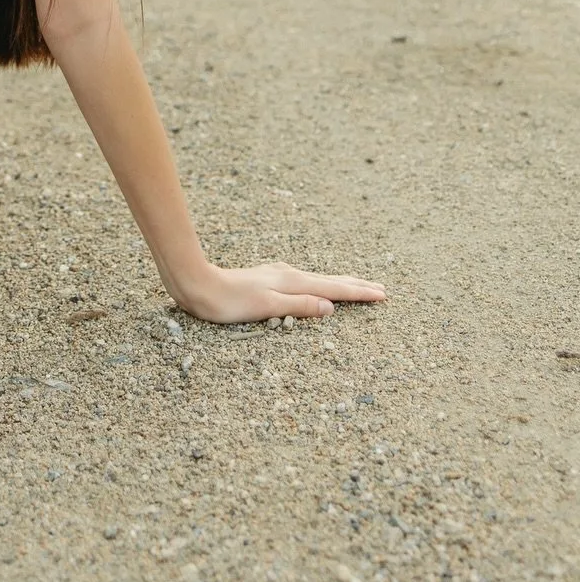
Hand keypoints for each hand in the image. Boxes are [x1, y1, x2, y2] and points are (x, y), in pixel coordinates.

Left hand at [173, 261, 386, 323]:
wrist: (199, 285)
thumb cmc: (230, 302)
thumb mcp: (267, 307)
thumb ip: (299, 306)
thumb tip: (331, 306)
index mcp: (292, 282)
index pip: (334, 288)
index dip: (358, 292)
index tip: (382, 294)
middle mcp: (288, 275)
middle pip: (330, 280)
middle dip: (355, 285)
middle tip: (380, 288)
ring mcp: (278, 275)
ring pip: (318, 279)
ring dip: (339, 283)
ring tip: (355, 285)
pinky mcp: (269, 279)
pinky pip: (305, 282)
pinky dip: (321, 284)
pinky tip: (316, 286)